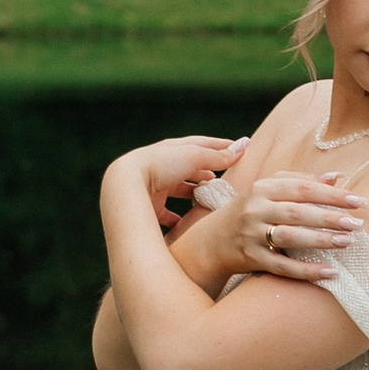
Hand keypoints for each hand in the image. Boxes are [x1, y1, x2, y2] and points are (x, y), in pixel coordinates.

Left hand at [121, 135, 247, 237]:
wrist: (126, 184)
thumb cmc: (160, 165)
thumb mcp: (193, 157)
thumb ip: (217, 156)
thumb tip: (241, 149)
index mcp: (173, 149)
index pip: (201, 145)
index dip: (219, 147)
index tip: (236, 149)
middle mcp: (163, 165)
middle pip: (189, 168)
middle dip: (205, 172)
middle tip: (221, 179)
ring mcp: (155, 186)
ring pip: (178, 189)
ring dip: (193, 193)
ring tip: (208, 199)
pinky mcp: (149, 205)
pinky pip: (166, 213)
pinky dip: (177, 218)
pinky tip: (186, 224)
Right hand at [219, 169, 365, 281]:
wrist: (212, 240)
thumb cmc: (250, 210)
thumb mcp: (269, 190)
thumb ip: (301, 181)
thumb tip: (336, 176)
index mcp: (263, 188)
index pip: (303, 188)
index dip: (332, 194)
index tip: (358, 201)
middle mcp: (256, 209)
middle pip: (298, 212)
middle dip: (329, 218)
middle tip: (357, 223)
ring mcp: (252, 235)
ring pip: (290, 237)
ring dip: (320, 240)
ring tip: (346, 242)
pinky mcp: (251, 258)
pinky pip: (282, 266)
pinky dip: (306, 271)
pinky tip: (329, 272)